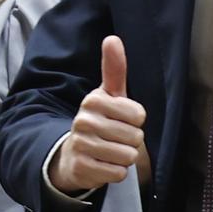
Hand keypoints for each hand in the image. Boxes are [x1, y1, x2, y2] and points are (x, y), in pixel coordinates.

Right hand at [48, 36, 146, 193]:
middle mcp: (84, 120)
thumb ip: (114, 68)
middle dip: (131, 141)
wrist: (73, 154)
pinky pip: (117, 173)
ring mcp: (81, 145)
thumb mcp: (109, 94)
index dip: (136, 121)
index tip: (122, 120)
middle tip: (115, 138)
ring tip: (110, 151)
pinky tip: (104, 164)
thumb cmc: (100, 120)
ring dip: (124, 157)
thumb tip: (112, 38)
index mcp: (93, 100)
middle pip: (135, 137)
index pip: (138, 115)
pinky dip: (116, 172)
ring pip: (127, 156)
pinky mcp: (81, 168)